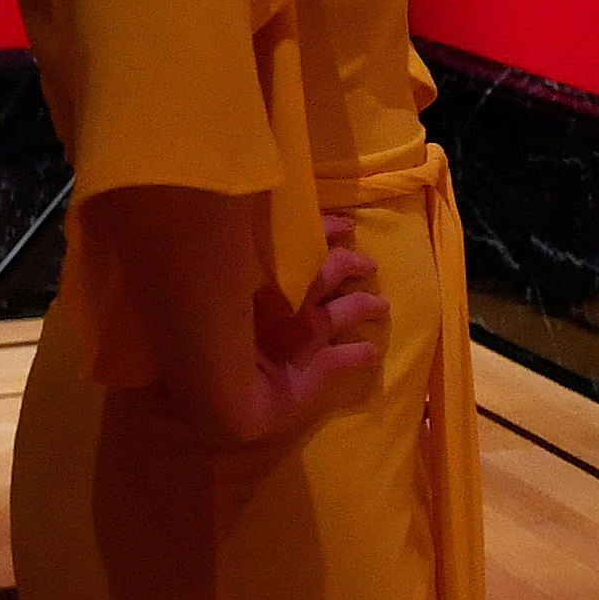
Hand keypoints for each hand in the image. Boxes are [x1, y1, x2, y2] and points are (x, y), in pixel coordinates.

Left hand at [229, 212, 388, 443]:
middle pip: (324, 281)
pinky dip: (357, 354)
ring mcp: (299, 344)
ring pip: (338, 317)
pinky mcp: (312, 376)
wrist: (215, 387)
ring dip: (361, 307)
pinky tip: (372, 349)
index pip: (301, 252)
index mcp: (269, 285)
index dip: (325, 235)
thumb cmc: (222, 322)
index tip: (348, 227)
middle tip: (369, 263)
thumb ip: (269, 250)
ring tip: (382, 304)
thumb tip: (290, 212)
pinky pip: (341, 361)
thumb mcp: (244, 272)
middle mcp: (285, 310)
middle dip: (349, 267)